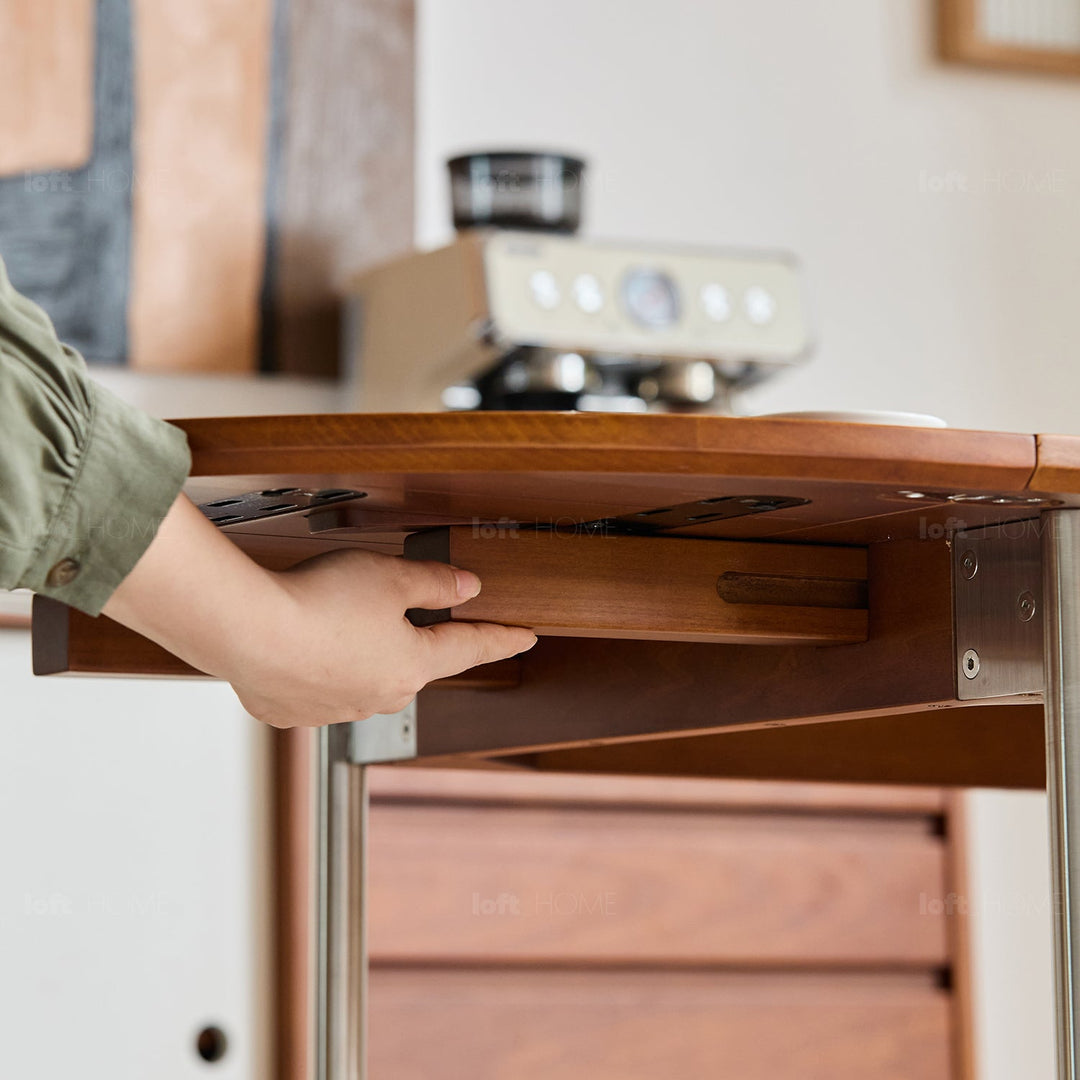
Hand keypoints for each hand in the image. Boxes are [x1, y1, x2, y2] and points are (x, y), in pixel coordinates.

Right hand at [103, 494, 536, 726]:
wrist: (247, 630)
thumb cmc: (320, 601)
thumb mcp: (392, 576)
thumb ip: (435, 583)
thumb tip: (468, 587)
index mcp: (413, 664)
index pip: (471, 648)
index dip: (502, 639)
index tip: (526, 638)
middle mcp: (381, 696)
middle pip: (413, 664)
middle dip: (412, 639)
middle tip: (393, 609)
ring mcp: (337, 709)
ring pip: (363, 677)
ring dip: (357, 653)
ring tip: (330, 618)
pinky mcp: (293, 711)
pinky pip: (316, 688)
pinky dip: (314, 667)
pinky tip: (298, 644)